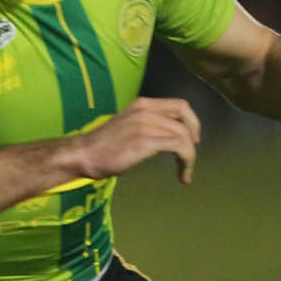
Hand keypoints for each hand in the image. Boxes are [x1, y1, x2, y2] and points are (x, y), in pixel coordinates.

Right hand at [71, 97, 201, 184]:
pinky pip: (179, 147)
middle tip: (192, 151)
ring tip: (185, 172)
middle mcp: (146, 110)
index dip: (191, 120)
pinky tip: (182, 176)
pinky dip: (187, 162)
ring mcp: (146, 124)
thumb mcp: (126, 125)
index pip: (178, 104)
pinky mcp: (146, 141)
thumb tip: (164, 136)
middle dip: (195, 132)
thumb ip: (145, 125)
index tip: (191, 137)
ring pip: (184, 134)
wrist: (84, 154)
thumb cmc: (102, 146)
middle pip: (185, 114)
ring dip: (191, 156)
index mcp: (141, 104)